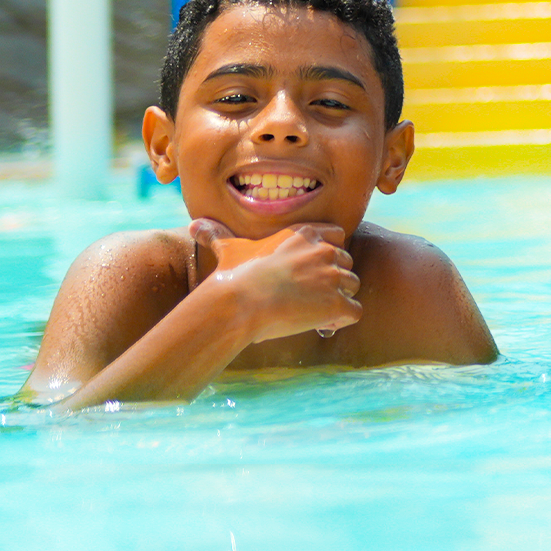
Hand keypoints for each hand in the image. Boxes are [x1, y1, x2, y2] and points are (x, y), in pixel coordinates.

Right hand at [190, 219, 360, 343]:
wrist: (238, 304)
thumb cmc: (234, 277)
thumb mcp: (228, 250)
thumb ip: (218, 235)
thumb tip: (195, 226)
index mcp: (305, 234)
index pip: (337, 236)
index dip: (329, 254)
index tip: (311, 270)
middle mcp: (325, 251)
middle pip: (346, 263)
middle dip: (333, 280)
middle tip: (308, 296)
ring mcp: (333, 276)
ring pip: (352, 286)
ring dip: (339, 299)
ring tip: (313, 312)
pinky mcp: (337, 303)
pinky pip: (354, 311)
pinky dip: (341, 320)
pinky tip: (321, 324)